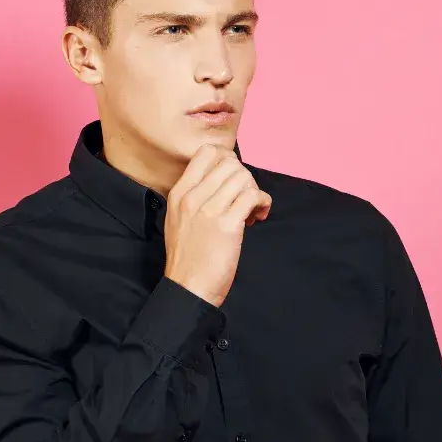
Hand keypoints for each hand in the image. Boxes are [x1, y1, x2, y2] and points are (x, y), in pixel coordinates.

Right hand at [162, 143, 271, 308]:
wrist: (188, 287)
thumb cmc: (188, 258)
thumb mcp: (179, 220)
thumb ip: (195, 198)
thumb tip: (223, 183)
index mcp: (179, 192)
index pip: (206, 153)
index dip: (228, 160)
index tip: (235, 178)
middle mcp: (193, 197)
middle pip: (230, 163)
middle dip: (245, 178)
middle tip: (246, 198)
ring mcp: (209, 210)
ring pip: (243, 177)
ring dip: (254, 190)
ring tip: (252, 211)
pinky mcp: (228, 226)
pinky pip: (253, 196)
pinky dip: (263, 202)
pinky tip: (259, 216)